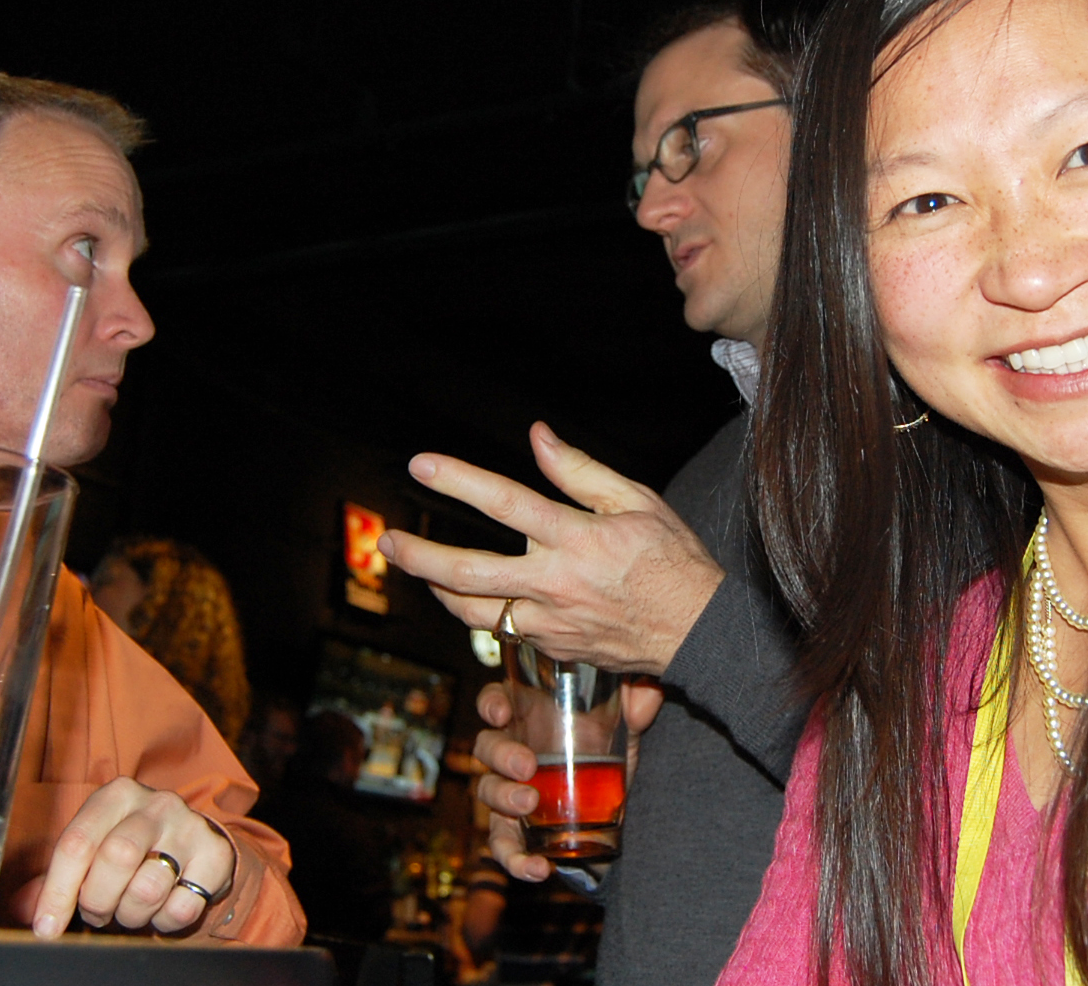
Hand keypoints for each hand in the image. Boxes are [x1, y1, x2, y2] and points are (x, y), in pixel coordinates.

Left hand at [23, 776, 236, 936]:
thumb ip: (54, 879)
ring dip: (132, 914)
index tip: (46, 928)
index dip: (57, 891)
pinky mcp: (216, 855)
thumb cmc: (131, 850)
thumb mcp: (92, 853)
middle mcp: (157, 803)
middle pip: (116, 858)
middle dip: (98, 900)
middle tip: (98, 912)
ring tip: (131, 907)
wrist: (192, 846)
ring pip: (148, 888)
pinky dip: (165, 921)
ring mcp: (191, 827)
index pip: (77, 842)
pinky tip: (163, 906)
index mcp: (117, 795)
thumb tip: (21, 907)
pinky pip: (182, 906)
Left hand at [379, 422, 724, 674]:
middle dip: (421, 556)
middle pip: (470, 572)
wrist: (700, 631)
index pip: (505, 502)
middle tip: (388, 543)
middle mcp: (556, 583)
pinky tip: (471, 595)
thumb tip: (537, 437)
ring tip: (418, 569)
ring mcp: (551, 622)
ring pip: (475, 611)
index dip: (459, 481)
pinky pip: (505, 630)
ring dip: (438, 589)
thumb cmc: (673, 559)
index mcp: (577, 539)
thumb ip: (580, 470)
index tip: (422, 466)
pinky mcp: (553, 649)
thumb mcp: (637, 500)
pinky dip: (482, 611)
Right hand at [473, 680, 663, 881]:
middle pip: (487, 747)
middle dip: (501, 756)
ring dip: (503, 799)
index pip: (495, 701)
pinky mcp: (520, 830)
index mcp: (529, 715)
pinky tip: (538, 868)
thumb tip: (646, 699)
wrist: (617, 795)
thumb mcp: (625, 718)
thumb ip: (637, 700)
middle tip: (527, 766)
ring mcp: (511, 791)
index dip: (491, 704)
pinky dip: (515, 860)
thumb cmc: (609, 741)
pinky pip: (504, 847)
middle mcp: (512, 750)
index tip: (502, 713)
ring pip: (488, 792)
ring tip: (529, 805)